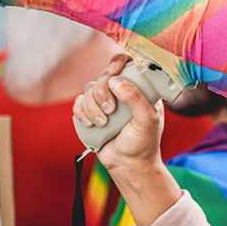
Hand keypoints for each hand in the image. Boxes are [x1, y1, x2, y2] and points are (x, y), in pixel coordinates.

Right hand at [73, 53, 182, 225]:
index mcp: (141, 88)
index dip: (119, 61)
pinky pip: (79, 102)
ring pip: (90, 89)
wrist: (128, 165)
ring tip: (102, 124)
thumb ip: (136, 98)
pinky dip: (81, 111)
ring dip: (92, 106)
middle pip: (104, 76)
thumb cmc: (143, 142)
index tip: (114, 71)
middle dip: (102, 93)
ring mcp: (107, 100)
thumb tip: (116, 80)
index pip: (129, 63)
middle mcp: (123, 90)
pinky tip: (89, 123)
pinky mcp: (92, 111)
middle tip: (110, 111)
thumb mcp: (147, 120)